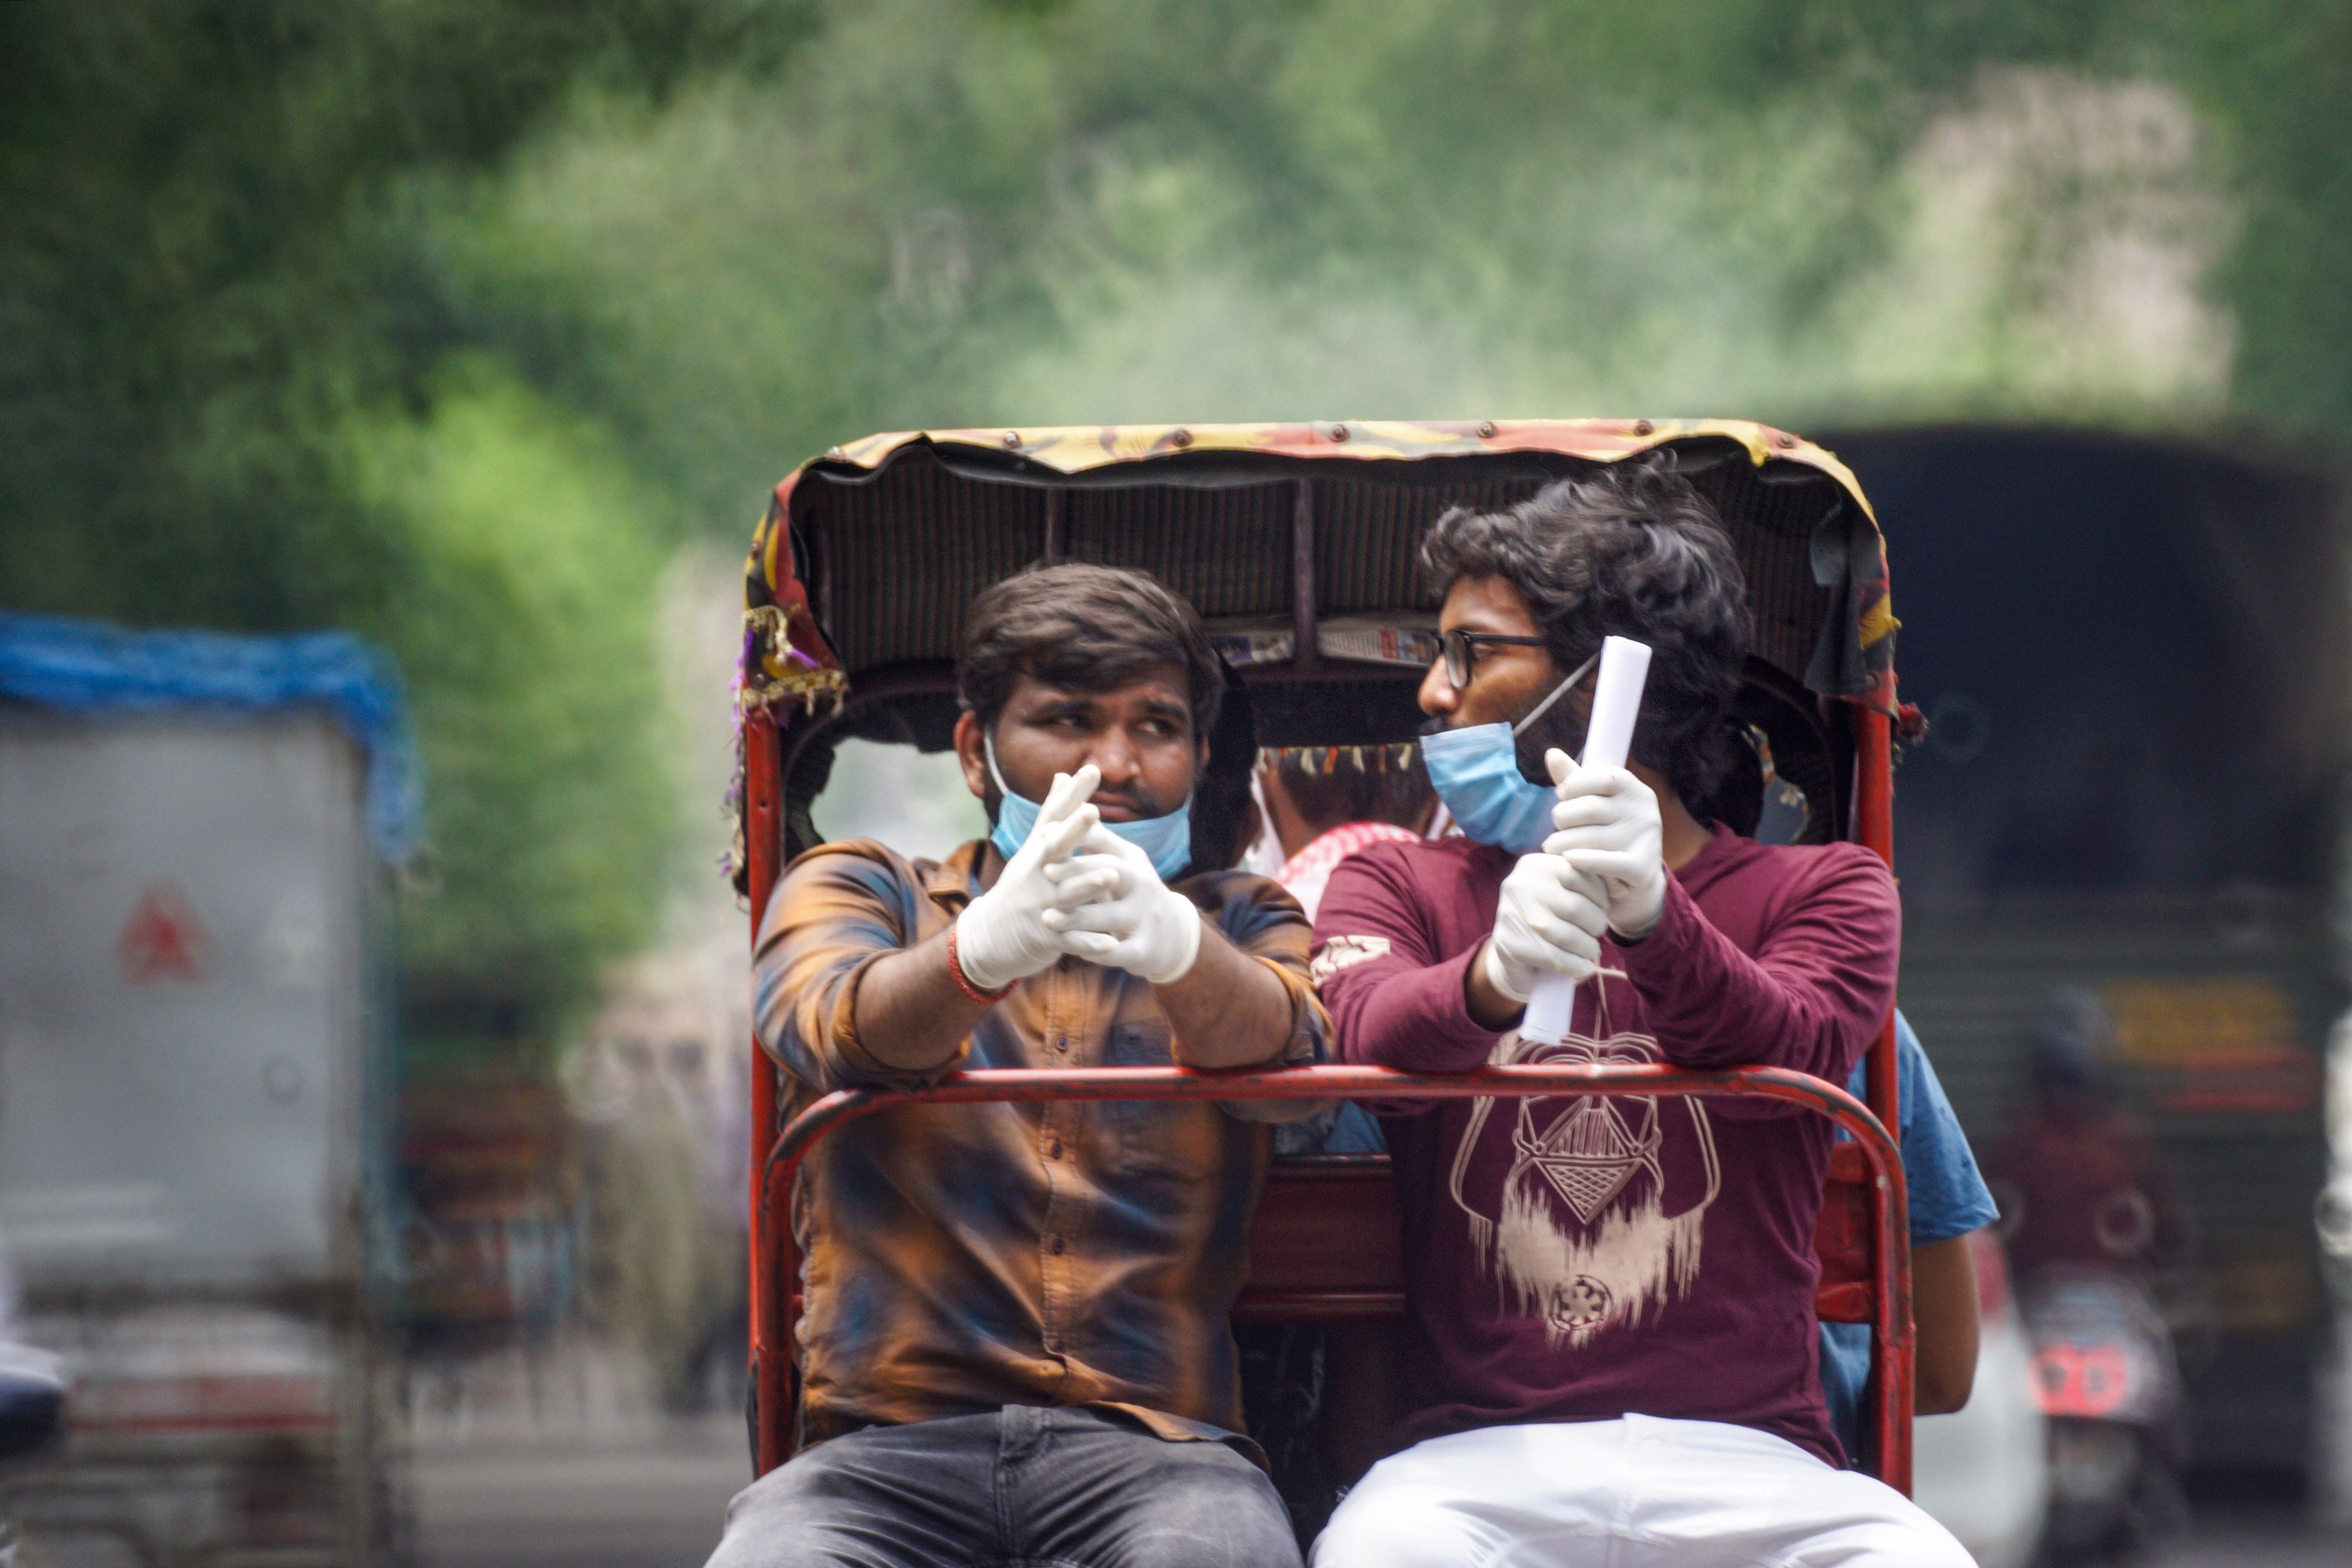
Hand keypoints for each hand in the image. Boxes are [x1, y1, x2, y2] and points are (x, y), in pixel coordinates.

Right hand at [953, 766, 1104, 990]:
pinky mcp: (1047, 937)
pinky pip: (1070, 940)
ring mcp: (1041, 906)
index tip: (1091, 769)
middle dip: (1073, 830)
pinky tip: (1111, 944)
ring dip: (1087, 885)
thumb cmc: (1020, 886)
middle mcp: (1038, 875)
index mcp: (1038, 853)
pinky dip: (1089, 943)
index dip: (1073, 795)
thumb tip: (1063, 774)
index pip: (1055, 818)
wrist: (989, 937)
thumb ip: (1053, 814)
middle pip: (1055, 850)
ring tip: (1112, 875)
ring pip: (1066, 895)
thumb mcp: (1033, 849)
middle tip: (1093, 811)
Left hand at [1041, 825, 1203, 984]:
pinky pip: (1118, 952)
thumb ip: (1095, 840)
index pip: (1106, 843)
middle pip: (1112, 872)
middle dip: (1079, 872)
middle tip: (1046, 873)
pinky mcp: (1144, 948)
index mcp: (1133, 861)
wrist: (1172, 934)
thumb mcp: (1121, 862)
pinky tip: (1075, 950)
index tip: (1044, 835)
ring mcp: (1146, 917)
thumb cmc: (1131, 891)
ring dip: (1077, 918)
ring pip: (1110, 916)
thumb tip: (1065, 809)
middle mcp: (1143, 885)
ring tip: (1047, 919)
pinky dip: (1096, 951)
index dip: (1077, 838)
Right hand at [1482, 848, 1608, 1004]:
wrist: (1514, 952)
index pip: (1580, 874)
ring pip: (1566, 935)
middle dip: (1595, 925)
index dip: (1599, 896)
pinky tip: (1584, 968)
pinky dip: (1576, 966)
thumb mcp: (1566, 892)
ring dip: (1587, 948)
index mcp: (1535, 864)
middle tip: (1596, 933)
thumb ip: (1587, 885)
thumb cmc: (1549, 916)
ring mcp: (1510, 915)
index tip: (1602, 908)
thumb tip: (1621, 889)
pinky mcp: (1510, 944)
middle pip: (1575, 907)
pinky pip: (1554, 958)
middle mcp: (1518, 884)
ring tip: (1591, 951)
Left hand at [1543, 749, 1665, 939]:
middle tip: (1554, 827)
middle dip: (1563, 817)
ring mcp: (1646, 839)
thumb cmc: (1608, 831)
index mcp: (1633, 788)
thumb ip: (1574, 780)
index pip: (1601, 777)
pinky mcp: (1642, 867)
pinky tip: (1567, 860)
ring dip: (1562, 842)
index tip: (1561, 795)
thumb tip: (1551, 754)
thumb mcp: (1594, 802)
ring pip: (1591, 837)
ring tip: (1550, 847)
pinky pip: (1608, 862)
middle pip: (1590, 808)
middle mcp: (1643, 810)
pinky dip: (1585, 861)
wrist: (1635, 878)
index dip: (1574, 785)